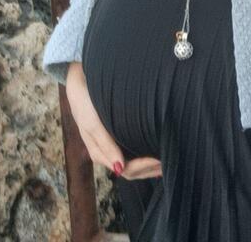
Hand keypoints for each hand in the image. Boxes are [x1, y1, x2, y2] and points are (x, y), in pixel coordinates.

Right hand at [65, 62, 161, 179]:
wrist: (79, 80)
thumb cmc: (85, 102)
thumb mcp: (92, 124)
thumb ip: (106, 146)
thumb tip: (119, 169)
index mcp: (99, 153)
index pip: (126, 170)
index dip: (144, 168)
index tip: (161, 159)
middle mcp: (107, 151)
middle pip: (130, 169)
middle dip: (149, 169)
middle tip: (171, 163)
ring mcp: (111, 142)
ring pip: (132, 161)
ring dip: (148, 164)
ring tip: (168, 158)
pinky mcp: (115, 132)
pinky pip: (132, 148)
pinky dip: (145, 153)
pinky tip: (156, 148)